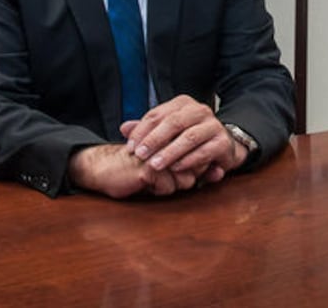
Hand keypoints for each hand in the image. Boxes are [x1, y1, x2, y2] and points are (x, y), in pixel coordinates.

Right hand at [67, 143, 200, 198]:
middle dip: (180, 180)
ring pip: (184, 181)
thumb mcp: (170, 167)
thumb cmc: (141, 168)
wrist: (106, 166)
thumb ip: (196, 167)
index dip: (191, 170)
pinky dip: (157, 190)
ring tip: (151, 177)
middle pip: (195, 173)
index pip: (201, 159)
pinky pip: (168, 188)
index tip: (173, 170)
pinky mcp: (149, 167)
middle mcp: (171, 141)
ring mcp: (161, 153)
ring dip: (168, 185)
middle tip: (159, 174)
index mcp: (176, 137)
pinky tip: (143, 181)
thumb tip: (221, 172)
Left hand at [121, 95, 247, 184]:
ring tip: (155, 165)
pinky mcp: (223, 142)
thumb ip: (147, 130)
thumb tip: (123, 128)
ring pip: (189, 137)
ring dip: (170, 152)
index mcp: (183, 104)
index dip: (141, 131)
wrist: (223, 146)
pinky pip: (204, 151)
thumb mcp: (167, 133)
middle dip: (154, 140)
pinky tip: (175, 169)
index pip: (157, 114)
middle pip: (173, 122)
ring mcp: (213, 125)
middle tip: (140, 155)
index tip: (130, 147)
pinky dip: (188, 161)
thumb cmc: (190, 138)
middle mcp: (199, 110)